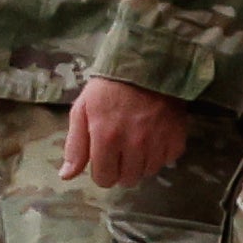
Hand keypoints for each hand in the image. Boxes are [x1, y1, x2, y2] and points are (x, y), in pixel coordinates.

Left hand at [62, 76, 193, 186]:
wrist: (145, 63)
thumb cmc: (108, 87)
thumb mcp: (82, 110)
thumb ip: (75, 146)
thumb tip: (66, 176)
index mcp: (106, 138)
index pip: (104, 179)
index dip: (102, 171)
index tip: (104, 158)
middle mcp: (133, 144)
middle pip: (128, 179)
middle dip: (121, 169)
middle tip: (121, 150)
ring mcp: (158, 141)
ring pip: (148, 172)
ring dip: (141, 163)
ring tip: (138, 143)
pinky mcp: (176, 136)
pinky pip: (168, 160)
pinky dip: (161, 154)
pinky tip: (155, 138)